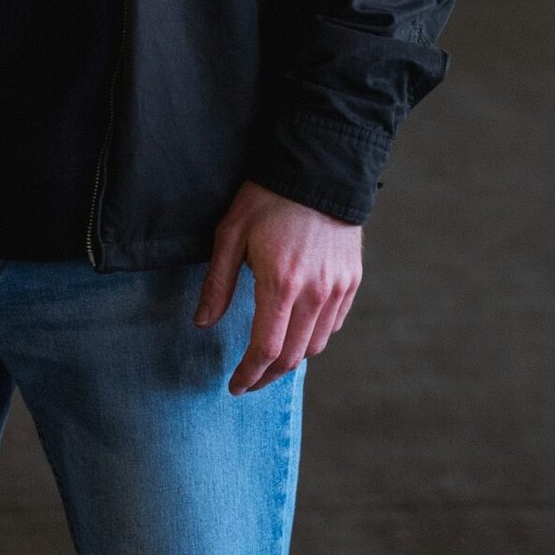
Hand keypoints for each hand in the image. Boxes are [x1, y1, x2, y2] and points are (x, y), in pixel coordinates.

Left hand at [193, 182, 363, 393]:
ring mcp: (338, 288)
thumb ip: (218, 284)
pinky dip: (314, 336)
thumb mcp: (231, 234)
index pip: (265, 350)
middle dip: (267, 376)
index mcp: (281, 284)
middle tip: (248, 381)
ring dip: (290, 359)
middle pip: (292, 356)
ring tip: (269, 359)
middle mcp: (315, 293)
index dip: (248, 375)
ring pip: (316, 344)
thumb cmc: (268, 198)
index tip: (235, 386)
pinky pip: (333, 323)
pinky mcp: (352, 279)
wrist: (318, 169)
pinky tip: (296, 331)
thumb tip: (202, 323)